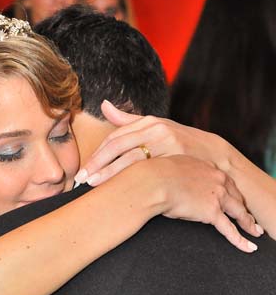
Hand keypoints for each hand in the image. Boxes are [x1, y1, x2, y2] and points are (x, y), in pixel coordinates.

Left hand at [75, 100, 230, 185]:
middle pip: (118, 146)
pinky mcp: (177, 158)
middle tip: (81, 178)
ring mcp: (167, 143)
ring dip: (109, 172)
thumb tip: (104, 105)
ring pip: (131, 158)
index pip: (115, 137)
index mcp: (148, 122)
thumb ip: (129, 120)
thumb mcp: (156, 127)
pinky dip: (131, 179)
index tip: (82, 169)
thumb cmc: (179, 144)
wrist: (213, 156)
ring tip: (93, 184)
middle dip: (97, 163)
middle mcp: (156, 129)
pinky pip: (149, 170)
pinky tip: (119, 188)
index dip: (96, 154)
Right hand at [136, 155, 261, 252]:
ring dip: (248, 223)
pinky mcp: (212, 212)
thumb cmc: (153, 175)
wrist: (153, 181)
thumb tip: (167, 179)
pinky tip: (248, 247)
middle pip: (236, 196)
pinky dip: (240, 240)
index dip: (231, 192)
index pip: (225, 181)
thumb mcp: (169, 168)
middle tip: (250, 216)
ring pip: (239, 212)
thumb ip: (177, 173)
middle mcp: (217, 180)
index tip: (234, 198)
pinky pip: (229, 229)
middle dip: (244, 207)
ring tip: (255, 231)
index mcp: (207, 167)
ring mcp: (217, 196)